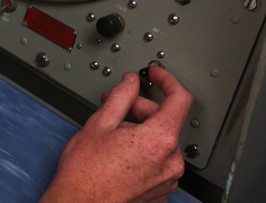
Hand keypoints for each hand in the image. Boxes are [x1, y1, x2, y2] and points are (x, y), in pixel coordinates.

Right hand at [41, 66, 192, 202]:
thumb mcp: (100, 123)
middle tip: (114, 104)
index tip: (157, 75)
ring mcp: (168, 179)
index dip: (167, 81)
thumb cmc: (86, 172)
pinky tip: (120, 151)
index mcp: (160, 139)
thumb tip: (131, 83)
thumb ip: (122, 97)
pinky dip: (144, 151)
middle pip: (166, 120)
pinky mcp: (161, 191)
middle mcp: (170, 161)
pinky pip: (159, 161)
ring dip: (141, 130)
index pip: (179, 99)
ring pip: (161, 142)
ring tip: (113, 133)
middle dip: (140, 108)